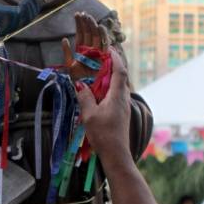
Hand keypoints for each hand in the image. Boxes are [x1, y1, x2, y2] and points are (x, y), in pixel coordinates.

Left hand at [60, 12, 105, 81]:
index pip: (81, 34)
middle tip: (83, 14)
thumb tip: (64, 39)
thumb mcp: (68, 65)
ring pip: (96, 36)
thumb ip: (67, 52)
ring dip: (93, 26)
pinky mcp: (104, 56)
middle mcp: (90, 50)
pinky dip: (103, 36)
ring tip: (89, 17)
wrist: (84, 88)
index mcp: (82, 50)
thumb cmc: (77, 78)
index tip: (77, 14)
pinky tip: (100, 27)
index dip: (79, 24)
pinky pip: (104, 44)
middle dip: (87, 23)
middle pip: (89, 33)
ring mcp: (97, 52)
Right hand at [74, 47, 131, 166]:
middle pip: (121, 77)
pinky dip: (110, 88)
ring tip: (100, 72)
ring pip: (119, 87)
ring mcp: (123, 107)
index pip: (120, 71)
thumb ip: (85, 98)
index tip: (110, 49)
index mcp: (117, 95)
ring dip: (111, 78)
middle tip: (102, 58)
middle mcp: (123, 98)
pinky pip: (116, 95)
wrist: (116, 154)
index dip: (116, 58)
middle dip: (113, 66)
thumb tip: (80, 85)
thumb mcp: (89, 115)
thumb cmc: (103, 134)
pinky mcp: (121, 114)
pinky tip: (101, 92)